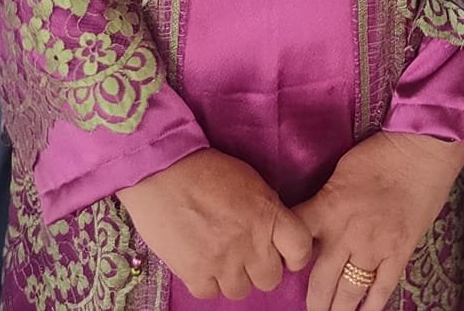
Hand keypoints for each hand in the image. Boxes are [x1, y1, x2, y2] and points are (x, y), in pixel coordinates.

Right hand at [118, 150, 313, 300]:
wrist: (162, 170)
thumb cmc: (206, 169)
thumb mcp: (250, 181)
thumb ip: (267, 210)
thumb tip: (273, 234)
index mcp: (268, 214)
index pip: (301, 250)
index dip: (295, 255)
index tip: (285, 253)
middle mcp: (250, 242)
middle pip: (271, 279)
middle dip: (261, 268)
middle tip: (247, 254)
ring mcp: (222, 260)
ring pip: (241, 291)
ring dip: (233, 277)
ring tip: (221, 257)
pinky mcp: (194, 272)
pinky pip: (209, 293)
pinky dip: (206, 281)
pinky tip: (201, 262)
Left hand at [297, 132, 463, 310]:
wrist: (422, 151)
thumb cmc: (380, 154)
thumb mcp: (339, 172)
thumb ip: (325, 200)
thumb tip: (315, 219)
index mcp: (327, 208)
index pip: (296, 240)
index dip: (285, 257)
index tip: (284, 266)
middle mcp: (347, 234)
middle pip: (319, 281)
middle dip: (313, 302)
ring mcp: (374, 248)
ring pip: (349, 292)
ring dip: (337, 310)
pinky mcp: (399, 253)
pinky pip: (382, 289)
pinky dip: (371, 307)